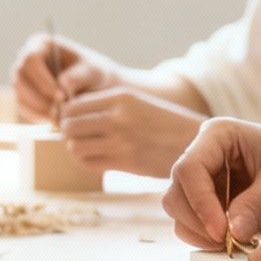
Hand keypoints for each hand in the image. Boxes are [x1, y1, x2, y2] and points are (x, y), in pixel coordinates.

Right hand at [10, 33, 116, 121]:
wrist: (93, 88)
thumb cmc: (93, 74)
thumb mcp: (93, 72)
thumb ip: (79, 76)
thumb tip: (62, 84)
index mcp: (41, 44)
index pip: (30, 59)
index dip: (42, 79)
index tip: (61, 97)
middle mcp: (26, 59)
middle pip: (20, 77)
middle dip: (39, 97)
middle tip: (60, 111)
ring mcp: (22, 78)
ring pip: (20, 94)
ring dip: (39, 108)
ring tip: (60, 116)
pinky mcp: (23, 95)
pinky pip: (23, 107)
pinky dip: (38, 116)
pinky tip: (55, 120)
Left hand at [60, 88, 204, 177]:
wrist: (194, 142)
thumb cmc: (162, 123)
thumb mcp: (136, 103)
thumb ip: (106, 106)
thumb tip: (68, 113)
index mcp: (119, 97)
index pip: (72, 105)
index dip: (66, 115)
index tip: (73, 122)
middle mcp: (117, 117)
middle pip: (68, 126)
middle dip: (68, 133)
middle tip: (78, 137)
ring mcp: (120, 140)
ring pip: (74, 146)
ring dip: (76, 149)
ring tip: (88, 149)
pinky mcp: (125, 162)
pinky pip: (89, 163)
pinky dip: (87, 162)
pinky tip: (98, 159)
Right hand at [162, 118, 260, 247]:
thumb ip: (257, 202)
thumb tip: (230, 231)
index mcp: (218, 136)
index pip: (189, 169)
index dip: (200, 202)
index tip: (222, 231)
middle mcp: (207, 157)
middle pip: (177, 193)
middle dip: (197, 221)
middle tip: (227, 243)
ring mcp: (210, 184)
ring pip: (181, 214)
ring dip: (201, 234)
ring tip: (235, 245)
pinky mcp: (217, 207)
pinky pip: (197, 228)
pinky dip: (210, 241)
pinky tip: (238, 245)